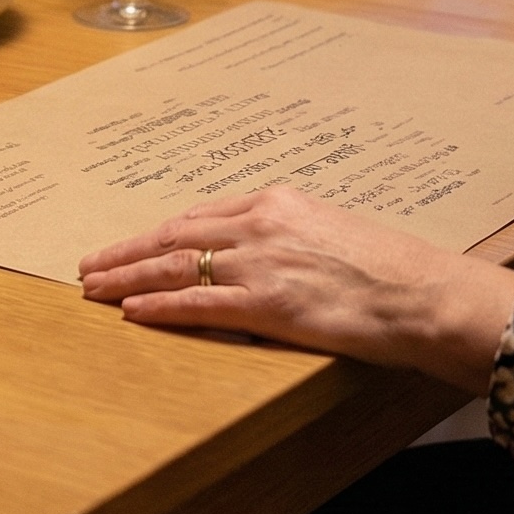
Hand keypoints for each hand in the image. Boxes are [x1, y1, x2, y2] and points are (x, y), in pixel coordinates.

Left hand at [76, 187, 513, 394]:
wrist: (425, 293)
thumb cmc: (391, 270)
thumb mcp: (332, 233)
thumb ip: (289, 239)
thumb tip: (261, 259)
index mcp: (278, 202)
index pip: (200, 217)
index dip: (157, 234)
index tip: (130, 245)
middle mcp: (262, 224)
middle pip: (175, 236)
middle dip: (127, 253)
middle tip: (88, 267)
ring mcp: (262, 263)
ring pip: (176, 267)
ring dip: (128, 278)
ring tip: (94, 289)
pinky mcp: (268, 304)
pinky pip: (199, 304)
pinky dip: (160, 306)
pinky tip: (132, 311)